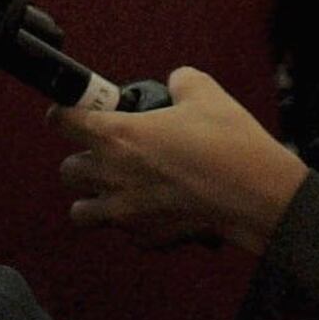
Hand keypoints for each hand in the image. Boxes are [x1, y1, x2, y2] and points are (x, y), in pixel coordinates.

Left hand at [51, 66, 307, 254]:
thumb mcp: (204, 92)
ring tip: (119, 187)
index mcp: (118, 136)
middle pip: (67, 170)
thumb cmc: (228, 143)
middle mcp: (112, 176)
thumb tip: (176, 82)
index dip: (66, 112)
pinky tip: (155, 207)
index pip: (63, 121)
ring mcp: (126, 212)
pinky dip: (133, 221)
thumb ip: (180, 81)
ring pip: (81, 211)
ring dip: (93, 197)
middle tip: (108, 151)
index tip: (75, 112)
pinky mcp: (146, 238)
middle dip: (82, 158)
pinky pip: (124, 232)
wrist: (254, 195)